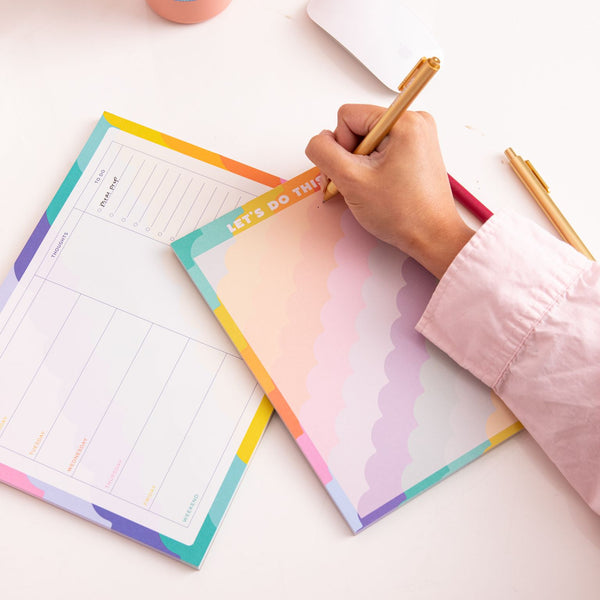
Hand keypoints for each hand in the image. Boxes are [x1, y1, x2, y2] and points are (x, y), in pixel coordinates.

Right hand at [305, 104, 473, 278]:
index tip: (355, 171)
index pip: (347, 116)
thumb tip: (318, 141)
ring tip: (367, 188)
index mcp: (404, 120)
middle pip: (357, 127)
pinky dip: (370, 168)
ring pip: (366, 141)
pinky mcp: (416, 151)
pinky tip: (376, 186)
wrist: (432, 237)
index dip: (341, 146)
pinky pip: (380, 150)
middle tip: (356, 184)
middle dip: (348, 157)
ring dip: (357, 165)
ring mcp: (416, 136)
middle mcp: (414, 121)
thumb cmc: (402, 213)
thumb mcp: (351, 180)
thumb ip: (324, 153)